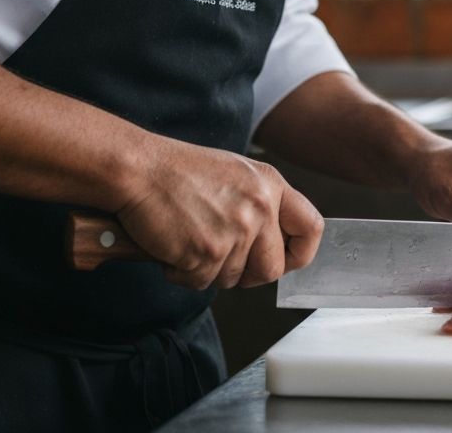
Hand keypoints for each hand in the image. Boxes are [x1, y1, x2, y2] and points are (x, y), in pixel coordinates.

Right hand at [116, 137, 323, 290]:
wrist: (140, 168)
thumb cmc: (179, 171)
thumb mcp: (237, 174)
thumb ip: (261, 204)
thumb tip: (274, 240)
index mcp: (271, 185)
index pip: (311, 228)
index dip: (300, 254)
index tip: (285, 260)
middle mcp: (260, 208)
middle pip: (272, 269)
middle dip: (247, 274)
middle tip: (221, 259)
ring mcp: (236, 231)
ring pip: (233, 279)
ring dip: (209, 270)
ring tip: (189, 238)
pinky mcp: (208, 252)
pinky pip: (202, 282)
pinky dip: (183, 272)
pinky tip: (173, 245)